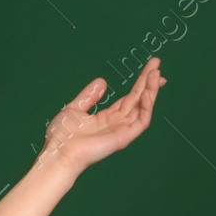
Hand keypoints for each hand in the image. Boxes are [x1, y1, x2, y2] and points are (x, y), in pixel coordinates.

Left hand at [36, 57, 165, 174]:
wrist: (59, 151)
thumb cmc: (63, 135)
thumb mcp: (75, 108)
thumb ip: (89, 96)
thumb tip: (102, 81)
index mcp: (107, 117)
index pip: (129, 97)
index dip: (139, 84)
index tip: (149, 68)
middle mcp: (118, 123)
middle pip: (138, 99)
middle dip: (149, 82)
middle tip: (157, 63)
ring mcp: (122, 130)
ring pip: (143, 107)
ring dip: (151, 90)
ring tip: (156, 72)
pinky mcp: (125, 137)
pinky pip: (142, 120)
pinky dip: (147, 106)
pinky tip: (148, 91)